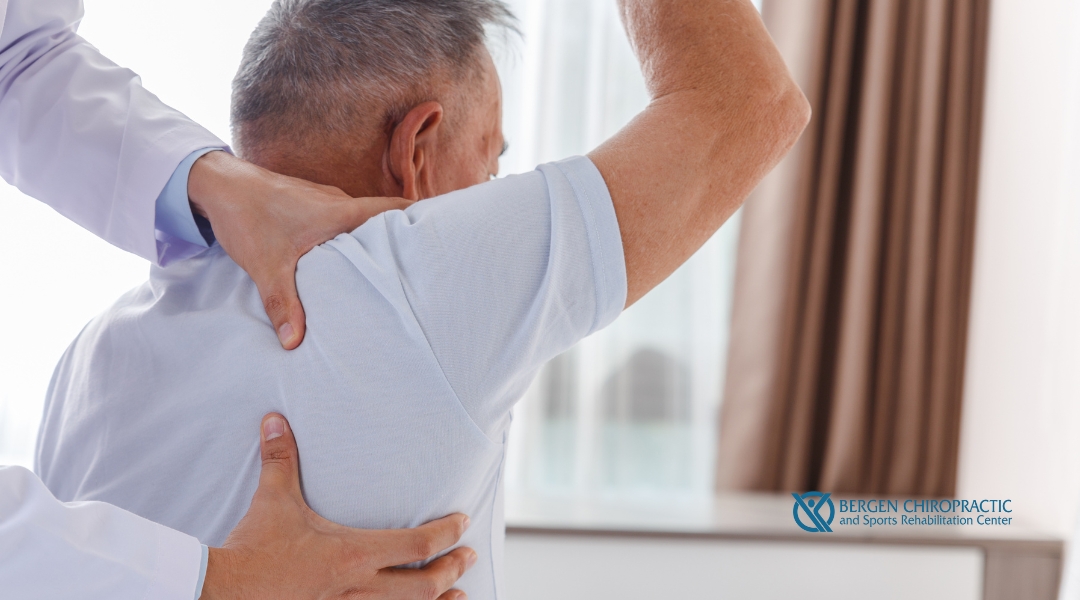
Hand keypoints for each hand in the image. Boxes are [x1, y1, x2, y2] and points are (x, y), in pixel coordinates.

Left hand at [187, 151, 412, 348]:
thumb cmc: (247, 218)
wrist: (217, 185)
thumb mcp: (266, 266)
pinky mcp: (310, 207)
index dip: (423, 219)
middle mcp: (339, 203)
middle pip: (384, 219)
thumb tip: (295, 343)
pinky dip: (352, 241)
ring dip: (375, 243)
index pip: (395, 210)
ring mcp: (325, 203)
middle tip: (425, 266)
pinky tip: (349, 264)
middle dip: (404, 241)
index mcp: (340, 213)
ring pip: (362, 223)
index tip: (447, 234)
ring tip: (392, 272)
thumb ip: (283, 304)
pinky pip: (343, 224)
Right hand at [201, 414, 474, 599]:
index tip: (463, 522)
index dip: (448, 533)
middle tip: (469, 556)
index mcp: (354, 554)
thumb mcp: (272, 501)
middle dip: (453, 570)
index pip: (418, 544)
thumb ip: (280, 459)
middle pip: (425, 586)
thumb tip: (275, 420)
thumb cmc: (253, 549)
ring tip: (458, 595)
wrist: (225, 593)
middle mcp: (359, 588)